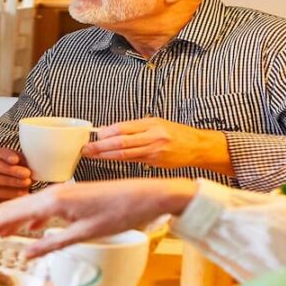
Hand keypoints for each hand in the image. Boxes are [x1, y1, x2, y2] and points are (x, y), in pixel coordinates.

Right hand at [0, 148, 31, 201]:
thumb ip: (25, 163)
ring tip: (25, 186)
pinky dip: (6, 193)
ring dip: (10, 183)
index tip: (16, 160)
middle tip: (27, 175)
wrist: (2, 189)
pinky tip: (19, 193)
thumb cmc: (14, 175)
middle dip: (12, 171)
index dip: (7, 155)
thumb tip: (38, 162)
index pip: (0, 153)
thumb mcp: (20, 166)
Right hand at [0, 179, 196, 257]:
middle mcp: (53, 192)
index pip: (11, 214)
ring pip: (27, 207)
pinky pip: (42, 206)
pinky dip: (30, 218)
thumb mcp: (85, 234)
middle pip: (14, 207)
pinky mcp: (72, 196)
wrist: (145, 195)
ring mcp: (62, 193)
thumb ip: (53, 243)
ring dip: (10, 221)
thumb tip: (28, 254)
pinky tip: (30, 230)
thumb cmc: (119, 211)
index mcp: (53, 200)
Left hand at [82, 117, 233, 174]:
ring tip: (92, 155)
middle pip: (122, 142)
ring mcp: (154, 152)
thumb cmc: (176, 133)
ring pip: (126, 154)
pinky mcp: (156, 163)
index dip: (107, 132)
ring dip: (107, 155)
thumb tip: (111, 131)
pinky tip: (109, 159)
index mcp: (152, 124)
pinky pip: (134, 161)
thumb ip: (135, 127)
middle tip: (87, 148)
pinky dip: (120, 159)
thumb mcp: (156, 122)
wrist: (198, 147)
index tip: (94, 135)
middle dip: (101, 146)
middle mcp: (153, 137)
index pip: (124, 128)